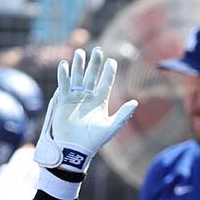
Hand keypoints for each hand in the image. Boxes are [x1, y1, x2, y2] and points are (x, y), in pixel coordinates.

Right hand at [34, 47, 137, 171]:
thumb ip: (123, 114)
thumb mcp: (111, 127)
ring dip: (78, 65)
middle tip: (98, 50)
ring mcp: (75, 98)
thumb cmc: (94, 140)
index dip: (108, 72)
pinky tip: (65, 65)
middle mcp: (87, 98)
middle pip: (91, 76)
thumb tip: (136, 102)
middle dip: (94, 64)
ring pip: (77, 77)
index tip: (112, 61)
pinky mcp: (63, 101)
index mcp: (99, 102)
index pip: (105, 83)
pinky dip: (64, 75)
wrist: (75, 149)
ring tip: (79, 52)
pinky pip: (64, 85)